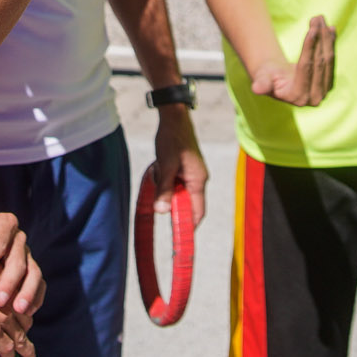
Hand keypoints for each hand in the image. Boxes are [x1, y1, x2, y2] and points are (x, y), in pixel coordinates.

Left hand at [0, 206, 45, 316]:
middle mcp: (19, 238)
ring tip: (18, 310)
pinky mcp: (31, 270)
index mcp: (4, 223)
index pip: (0, 238)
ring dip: (27, 292)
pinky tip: (26, 312)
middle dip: (9, 281)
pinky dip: (35, 298)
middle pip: (18, 259)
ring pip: (33, 273)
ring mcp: (27, 255)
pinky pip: (39, 284)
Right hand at [0, 225, 41, 356]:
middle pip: (25, 321)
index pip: (23, 302)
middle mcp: (10, 299)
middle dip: (25, 332)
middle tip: (26, 342)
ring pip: (20, 338)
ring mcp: (1, 316)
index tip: (22, 320)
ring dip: (24, 349)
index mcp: (8, 282)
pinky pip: (6, 348)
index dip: (23, 314)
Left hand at [151, 106, 209, 223]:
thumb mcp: (165, 165)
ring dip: (165, 189)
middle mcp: (198, 179)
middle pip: (186, 204)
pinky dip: (164, 181)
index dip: (189, 227)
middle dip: (171, 203)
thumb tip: (162, 211)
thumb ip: (164, 188)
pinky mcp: (183, 169)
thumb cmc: (172, 139)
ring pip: (177, 193)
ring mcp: (191, 174)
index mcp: (198, 180)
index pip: (197, 212)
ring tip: (158, 171)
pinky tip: (158, 168)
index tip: (179, 240)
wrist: (174, 117)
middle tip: (158, 199)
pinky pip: (174, 183)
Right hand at [250, 15, 334, 106]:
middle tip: (317, 18)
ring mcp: (324, 91)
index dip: (310, 48)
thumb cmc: (267, 77)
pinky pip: (332, 60)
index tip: (312, 29)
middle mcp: (314, 98)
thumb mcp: (262, 78)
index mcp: (298, 97)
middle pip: (320, 62)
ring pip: (328, 59)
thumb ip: (262, 84)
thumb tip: (256, 88)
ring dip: (326, 38)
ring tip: (321, 19)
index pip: (307, 68)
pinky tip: (331, 29)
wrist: (276, 81)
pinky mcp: (329, 83)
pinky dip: (331, 43)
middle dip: (320, 38)